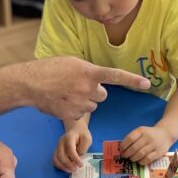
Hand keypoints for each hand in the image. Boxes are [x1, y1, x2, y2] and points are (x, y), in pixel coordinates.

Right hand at [26, 58, 149, 119]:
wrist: (30, 83)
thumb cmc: (49, 69)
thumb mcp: (72, 63)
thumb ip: (87, 71)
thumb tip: (96, 81)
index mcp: (89, 72)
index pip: (116, 76)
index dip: (132, 80)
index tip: (147, 84)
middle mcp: (88, 88)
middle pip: (102, 95)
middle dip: (94, 93)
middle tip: (77, 87)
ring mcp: (80, 103)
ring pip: (91, 106)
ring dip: (83, 101)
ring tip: (65, 93)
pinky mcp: (72, 115)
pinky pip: (79, 114)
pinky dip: (72, 110)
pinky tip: (60, 102)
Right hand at [53, 123, 92, 172]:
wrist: (75, 130)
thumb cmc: (82, 135)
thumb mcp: (87, 139)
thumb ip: (84, 147)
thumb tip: (79, 157)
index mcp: (69, 137)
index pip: (70, 149)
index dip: (75, 159)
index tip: (81, 165)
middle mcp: (61, 142)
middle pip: (61, 155)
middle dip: (68, 164)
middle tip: (76, 169)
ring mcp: (57, 147)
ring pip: (56, 159)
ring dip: (63, 167)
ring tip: (71, 171)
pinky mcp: (56, 151)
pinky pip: (55, 160)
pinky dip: (59, 166)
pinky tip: (67, 169)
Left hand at [119, 124, 172, 164]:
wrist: (165, 134)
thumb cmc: (149, 134)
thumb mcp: (141, 131)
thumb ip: (133, 138)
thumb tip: (122, 148)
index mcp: (142, 131)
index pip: (130, 138)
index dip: (124, 145)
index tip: (121, 149)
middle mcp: (148, 137)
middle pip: (135, 147)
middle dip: (127, 153)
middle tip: (125, 156)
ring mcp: (154, 145)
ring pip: (141, 154)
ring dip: (133, 158)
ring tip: (131, 159)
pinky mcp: (158, 152)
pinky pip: (148, 159)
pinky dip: (141, 161)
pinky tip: (139, 161)